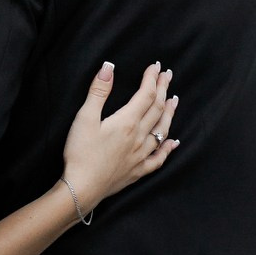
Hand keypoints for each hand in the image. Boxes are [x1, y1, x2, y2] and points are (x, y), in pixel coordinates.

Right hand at [61, 61, 177, 215]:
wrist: (83, 188)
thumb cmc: (81, 153)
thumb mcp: (84, 118)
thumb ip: (98, 92)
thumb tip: (109, 67)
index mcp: (127, 122)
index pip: (146, 95)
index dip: (152, 79)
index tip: (155, 66)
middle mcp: (139, 137)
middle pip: (157, 109)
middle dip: (163, 90)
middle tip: (167, 75)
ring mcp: (141, 155)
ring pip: (162, 130)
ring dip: (170, 113)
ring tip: (174, 100)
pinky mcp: (138, 170)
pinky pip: (159, 158)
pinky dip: (168, 148)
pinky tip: (174, 142)